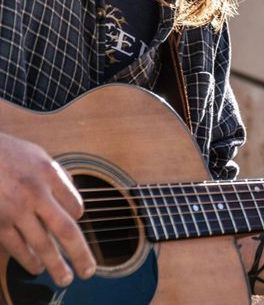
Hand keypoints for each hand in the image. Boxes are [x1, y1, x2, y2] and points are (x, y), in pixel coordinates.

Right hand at [0, 132, 93, 286]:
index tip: (78, 220)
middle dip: (79, 253)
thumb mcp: (36, 154)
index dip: (78, 215)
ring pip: (40, 244)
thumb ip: (55, 174)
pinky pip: (15, 245)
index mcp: (49, 173)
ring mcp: (15, 210)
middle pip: (65, 230)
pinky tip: (35, 266)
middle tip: (88, 270)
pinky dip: (27, 259)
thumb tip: (72, 193)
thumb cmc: (5, 154)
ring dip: (54, 264)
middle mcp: (35, 194)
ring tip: (64, 276)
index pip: (75, 205)